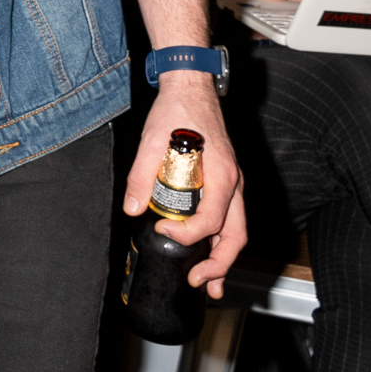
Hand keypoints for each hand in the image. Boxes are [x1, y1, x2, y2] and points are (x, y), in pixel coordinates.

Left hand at [124, 75, 245, 296]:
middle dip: (218, 264)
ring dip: (223, 259)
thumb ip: (142, 175)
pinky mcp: (226, 182)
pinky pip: (230, 218)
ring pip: (236, 231)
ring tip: (209, 283)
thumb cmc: (177, 110)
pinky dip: (221, 240)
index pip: (211, 220)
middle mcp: (234, 183)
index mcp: (222, 176)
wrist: (190, 88)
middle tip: (197, 282)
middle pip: (235, 235)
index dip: (188, 235)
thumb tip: (134, 208)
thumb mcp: (151, 141)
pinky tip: (208, 254)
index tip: (163, 232)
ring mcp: (233, 184)